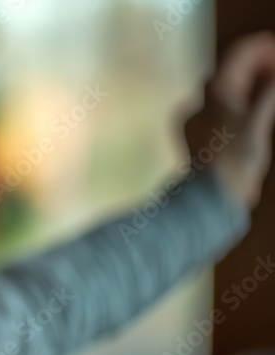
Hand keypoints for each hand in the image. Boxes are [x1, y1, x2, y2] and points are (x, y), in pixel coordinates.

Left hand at [185, 31, 274, 208]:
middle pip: (230, 71)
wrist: (210, 196)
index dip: (261, 49)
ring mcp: (195, 118)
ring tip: (271, 89)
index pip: (238, 55)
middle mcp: (199, 101)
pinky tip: (254, 111)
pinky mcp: (197, 134)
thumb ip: (268, 95)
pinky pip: (220, 109)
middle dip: (256, 66)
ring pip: (225, 91)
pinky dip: (239, 103)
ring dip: (249, 85)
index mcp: (213, 92)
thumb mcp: (258, 123)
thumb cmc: (234, 160)